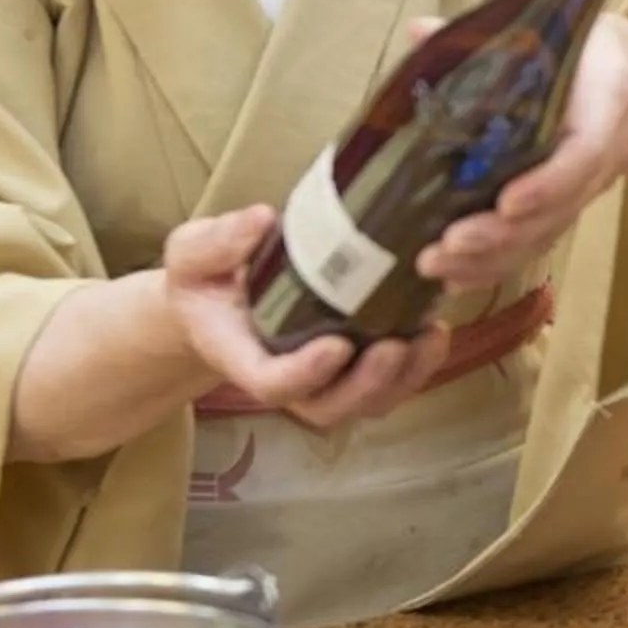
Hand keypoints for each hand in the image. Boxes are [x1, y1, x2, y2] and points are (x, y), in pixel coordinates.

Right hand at [161, 207, 448, 432]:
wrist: (222, 300)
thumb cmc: (207, 279)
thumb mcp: (193, 255)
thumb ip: (215, 245)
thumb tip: (261, 221)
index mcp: (242, 356)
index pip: (272, 383)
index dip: (304, 374)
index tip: (336, 344)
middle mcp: (287, 378)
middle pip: (329, 407)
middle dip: (366, 384)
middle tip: (396, 346)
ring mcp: (324, 379)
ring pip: (367, 402)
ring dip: (405, 378)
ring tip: (429, 337)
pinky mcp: (354, 365)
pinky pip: (390, 382)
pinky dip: (417, 364)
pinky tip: (435, 327)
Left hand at [417, 16, 627, 291]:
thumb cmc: (590, 56)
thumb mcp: (555, 34)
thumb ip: (489, 38)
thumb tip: (419, 31)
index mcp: (605, 108)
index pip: (583, 156)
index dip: (548, 184)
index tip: (508, 202)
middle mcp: (598, 161)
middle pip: (555, 211)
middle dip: (501, 234)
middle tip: (449, 243)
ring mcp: (582, 192)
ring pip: (542, 235)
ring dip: (490, 258)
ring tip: (435, 265)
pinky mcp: (565, 210)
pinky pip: (534, 244)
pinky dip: (494, 265)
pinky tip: (453, 277)